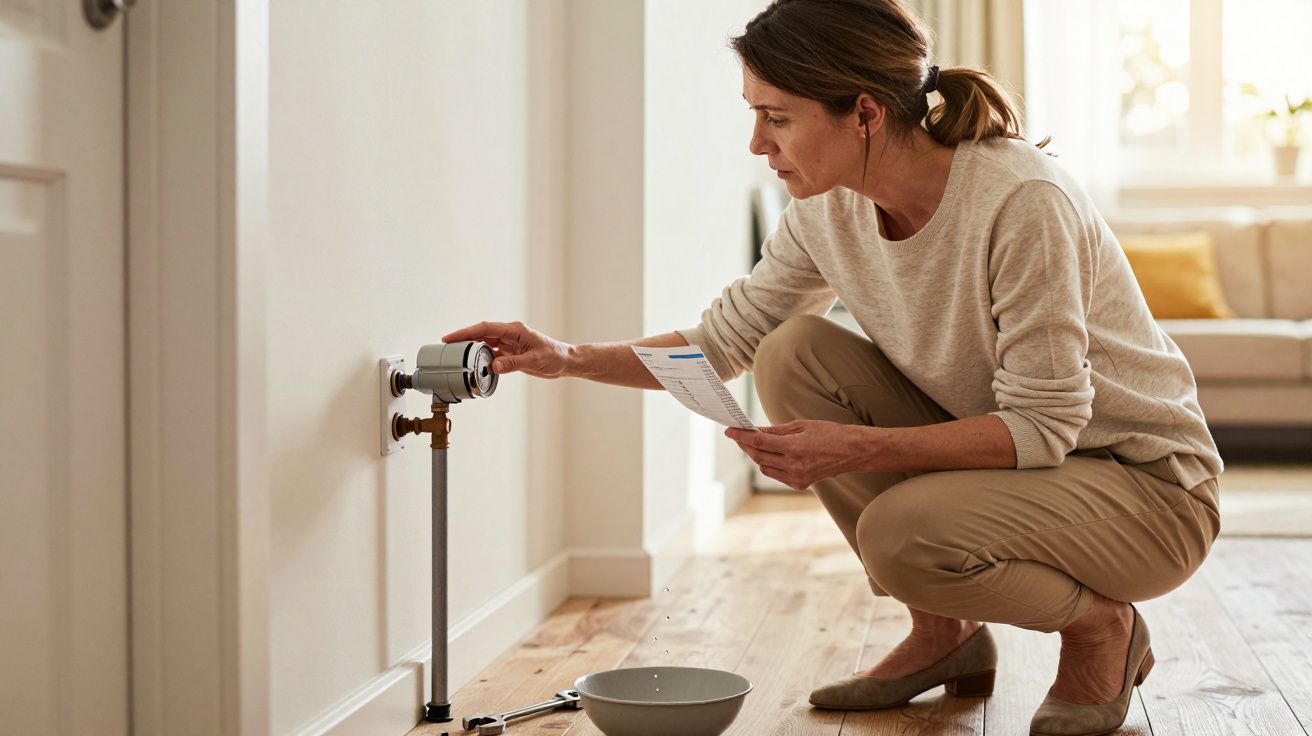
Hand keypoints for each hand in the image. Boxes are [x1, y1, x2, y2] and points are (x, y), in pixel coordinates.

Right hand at [441, 321, 573, 378]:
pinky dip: (482, 359)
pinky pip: (491, 353)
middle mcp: (510, 334)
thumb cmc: (554, 357)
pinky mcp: (510, 352)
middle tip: (446, 349)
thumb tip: (494, 366)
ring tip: (455, 357)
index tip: (450, 338)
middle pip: (481, 334)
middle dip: (463, 340)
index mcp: (515, 330)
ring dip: (471, 350)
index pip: (485, 329)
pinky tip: (473, 365)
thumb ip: (514, 363)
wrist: (565, 361)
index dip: (466, 332)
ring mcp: (509, 342)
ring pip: (485, 344)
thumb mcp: (535, 361)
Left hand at [725, 419, 864, 490]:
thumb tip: (755, 430)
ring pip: (764, 467)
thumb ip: (776, 430)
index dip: (741, 436)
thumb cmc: (829, 433)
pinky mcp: (799, 484)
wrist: (852, 451)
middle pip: (758, 456)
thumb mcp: (801, 425)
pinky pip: (775, 475)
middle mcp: (794, 465)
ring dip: (756, 456)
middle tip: (739, 436)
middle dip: (746, 445)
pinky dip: (769, 465)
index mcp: (794, 447)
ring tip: (754, 444)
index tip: (730, 431)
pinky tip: (769, 455)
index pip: (759, 441)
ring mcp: (797, 477)